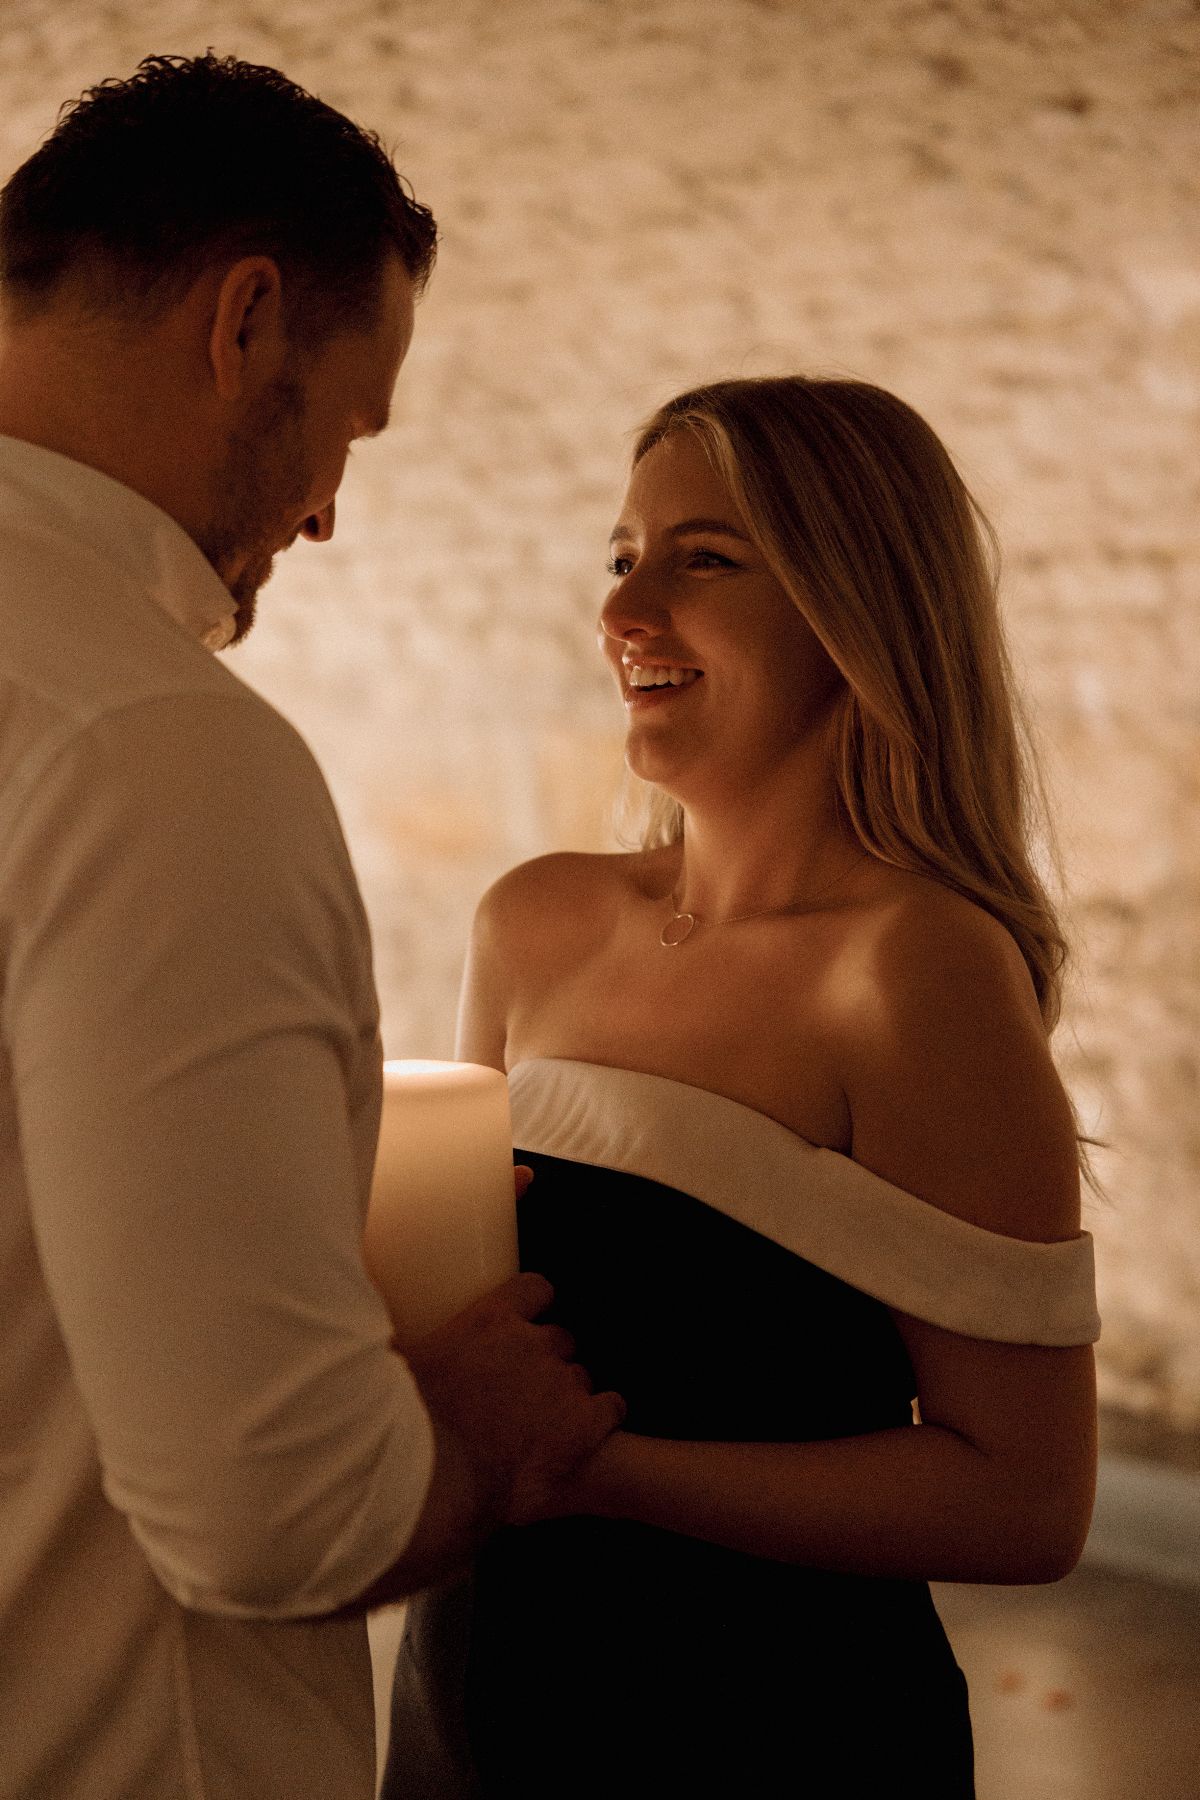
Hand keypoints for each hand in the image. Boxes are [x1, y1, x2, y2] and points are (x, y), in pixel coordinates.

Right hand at [404, 1272, 625, 1531]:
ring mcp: (562, 1383)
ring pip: (580, 1376)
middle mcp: (533, 1343)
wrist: (442, 1481)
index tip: (528, 1320)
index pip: (533, 1288)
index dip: (534, 1305)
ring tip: (546, 1424)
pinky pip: (610, 1407)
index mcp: (490, 1321)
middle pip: (560, 1338)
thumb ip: (402, 1346)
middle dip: (547, 1360)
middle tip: (525, 1389)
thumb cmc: (410, 1427)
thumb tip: (382, 1340)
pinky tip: (588, 1433)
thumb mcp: (397, 1369)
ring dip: (567, 1394)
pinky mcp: (584, 1424)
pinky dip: (602, 1417)